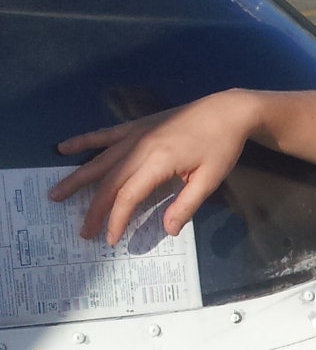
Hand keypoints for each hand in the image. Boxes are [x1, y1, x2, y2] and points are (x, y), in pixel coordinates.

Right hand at [53, 91, 260, 244]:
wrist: (226, 111)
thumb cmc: (221, 147)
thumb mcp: (210, 179)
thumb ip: (186, 205)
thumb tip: (167, 231)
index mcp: (158, 161)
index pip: (128, 196)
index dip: (117, 219)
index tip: (110, 238)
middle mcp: (140, 147)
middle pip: (108, 182)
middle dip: (93, 209)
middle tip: (83, 231)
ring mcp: (135, 134)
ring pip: (99, 160)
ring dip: (76, 178)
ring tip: (55, 194)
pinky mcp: (136, 126)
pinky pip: (103, 135)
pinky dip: (83, 142)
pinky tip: (62, 148)